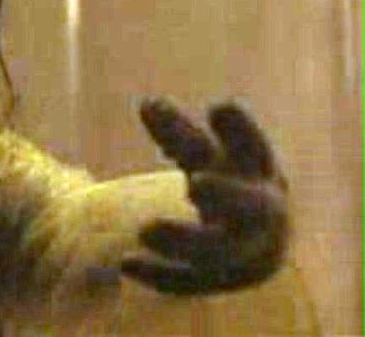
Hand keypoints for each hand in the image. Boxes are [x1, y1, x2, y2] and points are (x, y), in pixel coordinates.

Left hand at [121, 98, 288, 294]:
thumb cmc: (229, 185)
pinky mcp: (218, 279)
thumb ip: (178, 133)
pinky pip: (191, 282)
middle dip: (227, 195)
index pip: (254, 148)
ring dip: (184, 241)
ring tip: (145, 230)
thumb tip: (147, 102)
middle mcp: (259, 213)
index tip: (217, 106)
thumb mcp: (208, 156)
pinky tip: (125, 264)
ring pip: (219, 251)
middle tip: (195, 184)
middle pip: (252, 207)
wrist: (259, 243)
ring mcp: (242, 250)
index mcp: (259, 173)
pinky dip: (160, 275)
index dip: (241, 129)